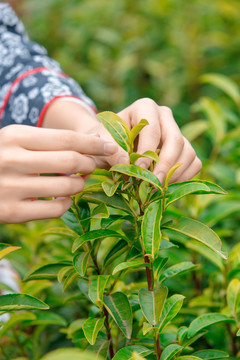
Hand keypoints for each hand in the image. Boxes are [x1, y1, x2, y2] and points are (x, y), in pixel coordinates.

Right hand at [0, 124, 116, 222]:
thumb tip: (89, 150)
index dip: (94, 143)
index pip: (67, 138)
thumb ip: (46, 143)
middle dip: (91, 164)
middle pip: (72, 161)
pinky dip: (67, 203)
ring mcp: (11, 187)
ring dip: (80, 184)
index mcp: (14, 136)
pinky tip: (62, 198)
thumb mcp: (14, 141)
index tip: (110, 147)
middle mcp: (12, 160)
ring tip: (77, 182)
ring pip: (68, 186)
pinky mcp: (12, 213)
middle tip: (94, 166)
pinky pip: (56, 209)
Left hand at [96, 98, 201, 183]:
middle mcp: (165, 116)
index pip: (152, 129)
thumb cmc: (106, 142)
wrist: (111, 147)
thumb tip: (126, 164)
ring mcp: (177, 131)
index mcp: (144, 108)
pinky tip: (166, 186)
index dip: (147, 152)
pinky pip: (194, 163)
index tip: (140, 170)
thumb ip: (111, 152)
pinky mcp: (184, 148)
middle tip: (154, 184)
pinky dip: (184, 177)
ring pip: (188, 152)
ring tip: (157, 188)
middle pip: (175, 139)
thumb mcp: (100, 144)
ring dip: (175, 174)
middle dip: (165, 164)